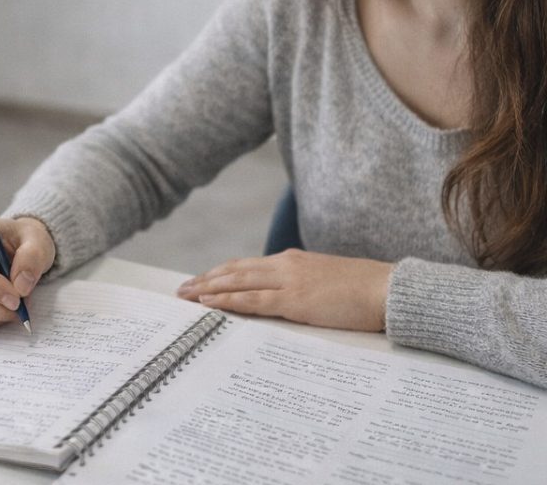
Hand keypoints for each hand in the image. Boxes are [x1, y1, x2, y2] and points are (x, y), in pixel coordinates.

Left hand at [177, 249, 392, 331]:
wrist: (385, 288)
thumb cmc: (361, 288)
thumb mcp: (325, 281)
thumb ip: (302, 284)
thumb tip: (286, 297)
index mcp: (293, 260)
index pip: (247, 265)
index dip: (221, 272)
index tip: (201, 279)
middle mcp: (285, 265)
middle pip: (235, 270)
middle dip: (206, 279)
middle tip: (181, 289)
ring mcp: (289, 281)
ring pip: (238, 282)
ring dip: (209, 289)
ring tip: (187, 296)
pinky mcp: (295, 300)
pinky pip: (254, 300)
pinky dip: (229, 301)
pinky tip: (212, 305)